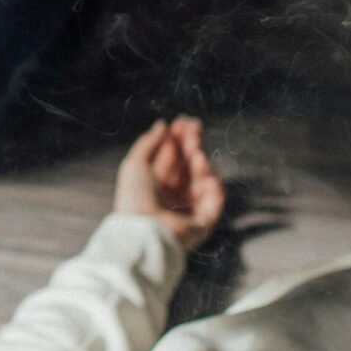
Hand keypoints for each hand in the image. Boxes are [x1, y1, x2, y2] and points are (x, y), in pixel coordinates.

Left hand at [113, 115, 224, 252]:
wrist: (143, 230)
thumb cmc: (134, 199)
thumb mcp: (135, 164)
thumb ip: (148, 142)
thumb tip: (162, 125)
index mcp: (155, 187)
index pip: (172, 159)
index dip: (178, 139)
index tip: (184, 121)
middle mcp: (173, 198)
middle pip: (188, 166)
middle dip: (191, 145)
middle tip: (193, 129)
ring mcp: (189, 210)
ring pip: (203, 178)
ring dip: (200, 159)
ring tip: (195, 149)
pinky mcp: (204, 222)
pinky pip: (215, 197)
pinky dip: (212, 179)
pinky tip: (202, 164)